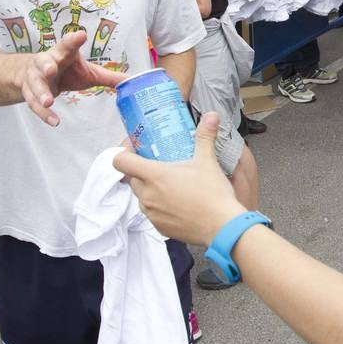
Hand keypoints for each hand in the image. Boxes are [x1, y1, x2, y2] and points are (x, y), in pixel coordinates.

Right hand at [17, 29, 127, 126]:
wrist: (34, 75)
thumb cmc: (67, 70)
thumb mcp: (88, 72)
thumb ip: (109, 76)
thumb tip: (132, 81)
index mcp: (63, 53)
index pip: (67, 44)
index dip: (73, 40)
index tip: (80, 35)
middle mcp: (47, 62)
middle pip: (44, 61)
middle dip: (46, 65)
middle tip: (51, 70)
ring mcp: (35, 77)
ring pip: (35, 84)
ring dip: (41, 93)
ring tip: (48, 102)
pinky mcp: (29, 92)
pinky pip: (34, 103)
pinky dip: (43, 113)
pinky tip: (54, 121)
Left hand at [114, 113, 245, 246]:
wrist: (222, 227)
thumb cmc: (212, 193)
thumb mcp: (207, 161)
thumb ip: (205, 136)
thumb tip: (211, 116)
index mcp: (153, 175)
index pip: (120, 161)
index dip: (124, 152)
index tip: (136, 148)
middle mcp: (147, 195)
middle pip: (132, 178)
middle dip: (141, 171)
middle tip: (159, 164)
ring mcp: (152, 213)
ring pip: (142, 197)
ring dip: (150, 190)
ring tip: (171, 185)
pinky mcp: (159, 228)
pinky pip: (153, 214)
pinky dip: (160, 207)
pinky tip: (178, 203)